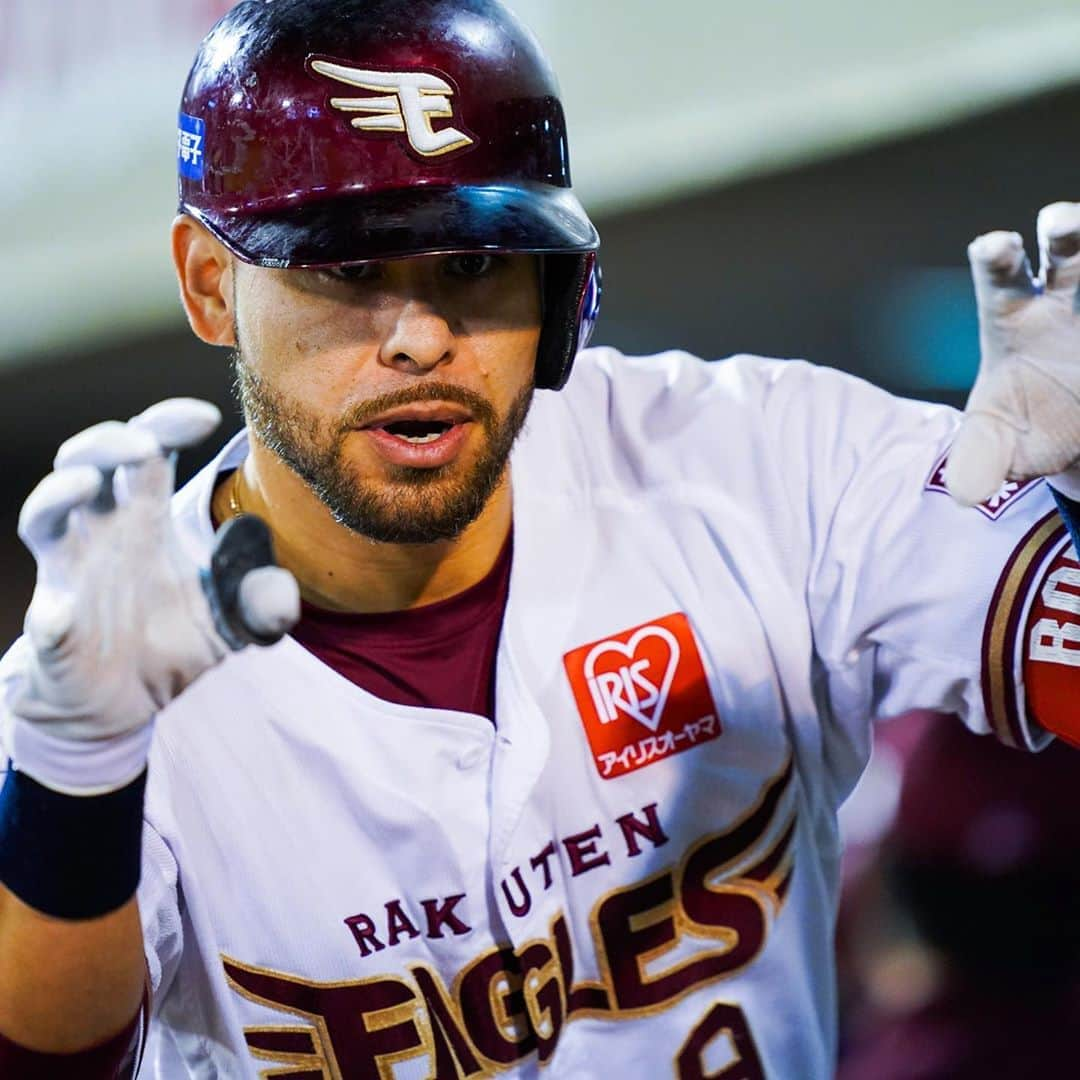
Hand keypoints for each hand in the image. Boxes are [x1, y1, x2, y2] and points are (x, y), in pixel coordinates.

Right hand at [2, 399, 298, 794]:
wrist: (130, 703)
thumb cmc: (178, 641)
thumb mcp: (236, 619)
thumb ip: (262, 598)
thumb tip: (274, 572)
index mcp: (147, 517)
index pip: (151, 451)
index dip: (169, 423)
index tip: (205, 416)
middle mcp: (103, 532)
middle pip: (88, 462)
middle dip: (109, 442)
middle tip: (144, 445)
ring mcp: (71, 574)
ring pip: (45, 516)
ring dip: (58, 495)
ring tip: (86, 485)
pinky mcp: (56, 629)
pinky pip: (46, 617)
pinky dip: (52, 616)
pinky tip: (63, 614)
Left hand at [945, 202, 1079, 505]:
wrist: (1068, 439)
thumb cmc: (1021, 429)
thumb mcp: (996, 449)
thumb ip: (978, 463)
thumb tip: (965, 494)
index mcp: (1012, 320)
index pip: (996, 280)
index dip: (995, 258)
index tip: (996, 245)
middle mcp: (1061, 303)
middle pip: (1064, 251)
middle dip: (1066, 231)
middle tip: (1062, 222)